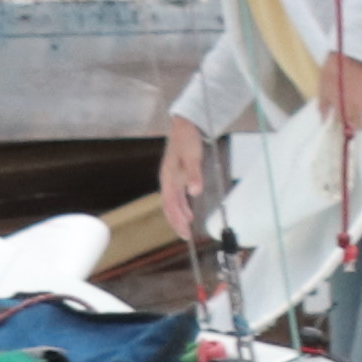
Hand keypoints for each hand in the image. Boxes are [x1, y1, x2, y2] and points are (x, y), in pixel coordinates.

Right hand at [156, 116, 219, 264]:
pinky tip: (188, 211)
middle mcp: (167, 180)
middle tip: (185, 237)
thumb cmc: (187, 139)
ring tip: (186, 228)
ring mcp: (171, 178)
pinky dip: (181, 206)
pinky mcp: (176, 175)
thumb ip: (194, 175)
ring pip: (172, 202)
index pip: (170, 205)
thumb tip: (194, 192)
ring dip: (178, 216)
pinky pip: (176, 196)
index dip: (176, 220)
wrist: (185, 124)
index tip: (184, 233)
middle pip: (169, 207)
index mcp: (168, 178)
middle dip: (176, 222)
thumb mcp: (193, 157)